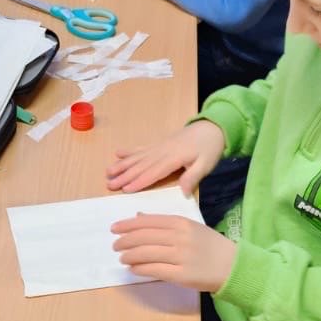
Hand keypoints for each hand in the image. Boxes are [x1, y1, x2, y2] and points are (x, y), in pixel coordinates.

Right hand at [106, 120, 225, 195]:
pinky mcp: (159, 143)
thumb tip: (183, 193)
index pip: (154, 172)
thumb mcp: (206, 164)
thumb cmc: (210, 148)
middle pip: (141, 165)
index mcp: (174, 158)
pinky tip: (118, 153)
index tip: (125, 189)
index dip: (139, 181)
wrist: (212, 127)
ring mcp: (159, 146)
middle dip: (124, 175)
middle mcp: (162, 151)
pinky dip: (129, 151)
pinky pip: (142, 148)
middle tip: (109, 184)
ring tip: (108, 171)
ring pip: (137, 157)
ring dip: (122, 164)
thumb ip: (193, 177)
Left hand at [112, 213, 236, 292]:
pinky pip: (154, 270)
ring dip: (130, 255)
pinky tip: (133, 269)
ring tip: (122, 258)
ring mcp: (181, 256)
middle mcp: (180, 237)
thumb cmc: (210, 246)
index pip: (148, 221)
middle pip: (144, 237)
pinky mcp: (181, 275)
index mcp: (182, 223)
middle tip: (115, 245)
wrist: (232, 266)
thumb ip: (165, 223)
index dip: (128, 225)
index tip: (115, 228)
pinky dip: (140, 269)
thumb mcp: (190, 227)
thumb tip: (139, 217)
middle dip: (125, 241)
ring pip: (146, 253)